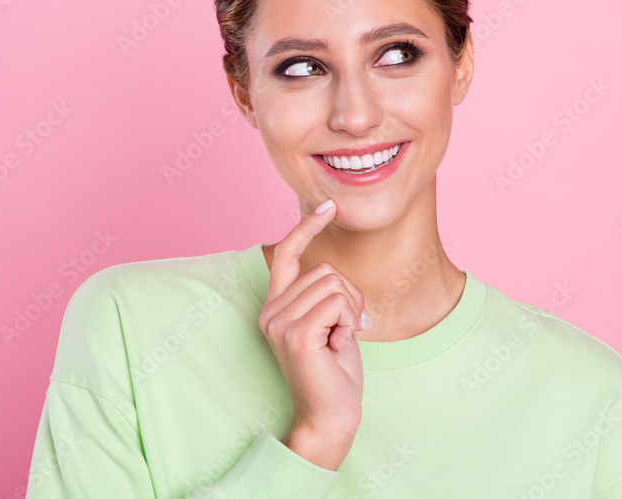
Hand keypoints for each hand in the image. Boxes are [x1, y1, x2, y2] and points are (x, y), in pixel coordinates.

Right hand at [258, 199, 366, 469]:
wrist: (330, 416)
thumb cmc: (335, 372)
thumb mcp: (331, 325)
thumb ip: (326, 297)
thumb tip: (332, 272)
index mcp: (276, 307)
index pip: (286, 254)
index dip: (306, 227)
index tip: (328, 206)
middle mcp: (271, 312)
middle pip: (324, 270)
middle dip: (350, 296)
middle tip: (346, 330)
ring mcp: (280, 322)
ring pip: (334, 284)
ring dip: (350, 311)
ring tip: (340, 340)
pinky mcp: (296, 333)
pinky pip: (338, 303)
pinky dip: (348, 323)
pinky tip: (338, 347)